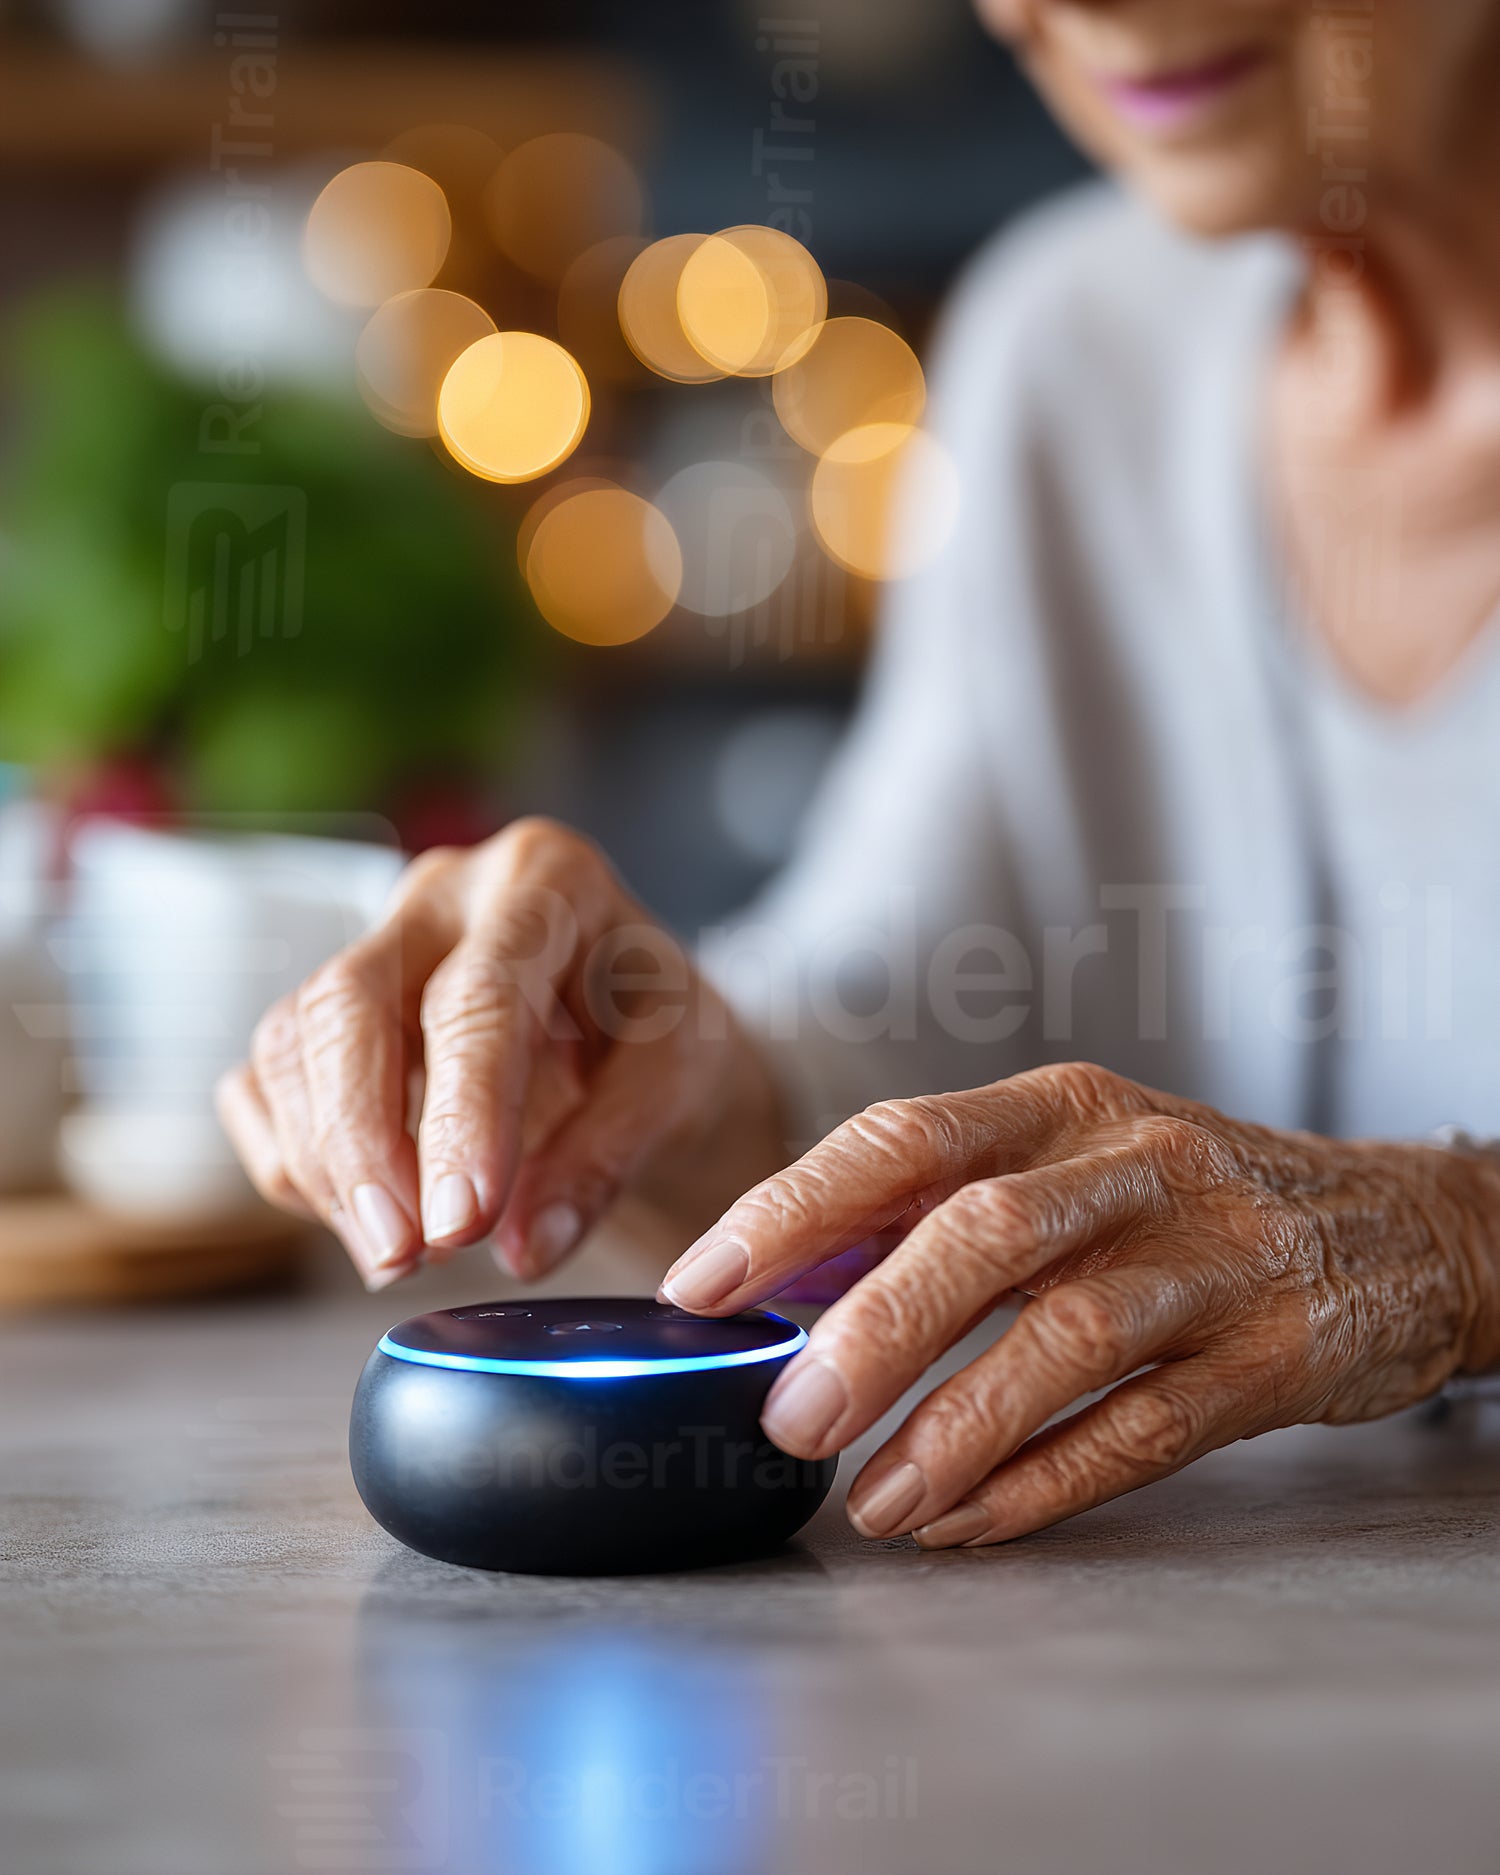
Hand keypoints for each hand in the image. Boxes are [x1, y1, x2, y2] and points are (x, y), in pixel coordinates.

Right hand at [217, 820, 779, 1289]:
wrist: (633, 1025)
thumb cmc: (656, 1035)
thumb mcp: (677, 1083)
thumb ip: (607, 1157)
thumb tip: (525, 1246)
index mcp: (546, 880)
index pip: (480, 996)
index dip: (460, 1114)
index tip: (461, 1223)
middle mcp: (445, 894)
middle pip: (351, 1002)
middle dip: (362, 1144)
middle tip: (402, 1255)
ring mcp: (372, 942)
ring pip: (293, 1042)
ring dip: (326, 1166)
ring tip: (396, 1255)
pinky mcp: (325, 1008)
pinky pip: (265, 1081)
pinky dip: (295, 1163)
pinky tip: (360, 1217)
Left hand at [659, 1063, 1499, 1547]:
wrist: (1396, 1226)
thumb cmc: (1185, 1198)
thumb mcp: (1068, 1161)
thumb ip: (934, 1210)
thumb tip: (782, 1280)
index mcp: (1057, 1108)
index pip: (903, 1139)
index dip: (794, 1210)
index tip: (702, 1282)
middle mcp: (1131, 1166)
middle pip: (981, 1234)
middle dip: (869, 1331)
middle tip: (784, 1417)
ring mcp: (1210, 1257)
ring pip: (1066, 1337)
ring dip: (953, 1426)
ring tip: (869, 1500)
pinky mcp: (1271, 1354)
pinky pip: (1144, 1430)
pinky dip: (1045, 1483)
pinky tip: (968, 1522)